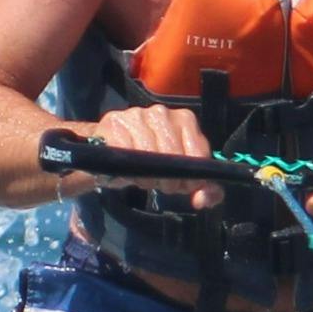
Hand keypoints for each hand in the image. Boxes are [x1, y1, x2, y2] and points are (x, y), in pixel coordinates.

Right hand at [82, 101, 219, 208]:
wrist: (108, 150)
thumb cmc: (150, 161)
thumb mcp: (180, 174)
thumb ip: (204, 189)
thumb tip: (204, 199)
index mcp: (184, 118)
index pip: (198, 154)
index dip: (191, 178)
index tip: (182, 186)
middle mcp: (162, 112)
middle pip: (174, 157)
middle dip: (170, 181)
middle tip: (161, 184)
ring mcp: (137, 116)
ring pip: (150, 156)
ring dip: (149, 178)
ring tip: (144, 178)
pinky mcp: (114, 124)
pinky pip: (128, 156)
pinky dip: (130, 172)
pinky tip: (129, 172)